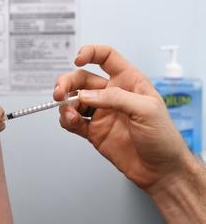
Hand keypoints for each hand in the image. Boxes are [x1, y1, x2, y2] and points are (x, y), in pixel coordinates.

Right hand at [54, 45, 193, 194]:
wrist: (160, 171)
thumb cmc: (163, 138)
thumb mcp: (146, 110)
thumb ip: (115, 98)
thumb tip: (87, 94)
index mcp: (129, 82)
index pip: (106, 57)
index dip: (90, 53)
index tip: (77, 59)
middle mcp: (112, 94)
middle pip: (82, 78)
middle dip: (67, 82)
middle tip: (59, 92)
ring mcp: (101, 112)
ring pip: (73, 99)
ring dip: (65, 104)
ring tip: (69, 114)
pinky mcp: (92, 131)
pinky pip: (72, 120)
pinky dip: (66, 119)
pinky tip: (72, 122)